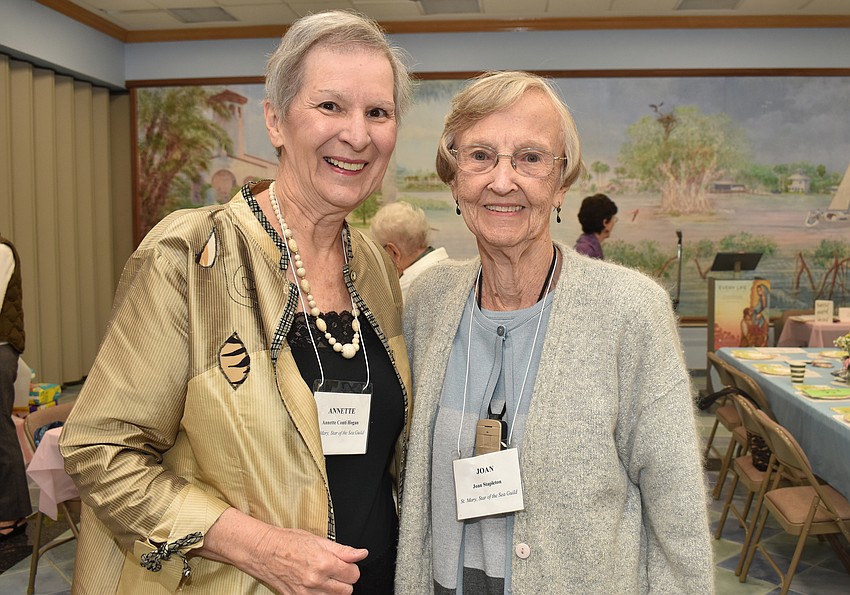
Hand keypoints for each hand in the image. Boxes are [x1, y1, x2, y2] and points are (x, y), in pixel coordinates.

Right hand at [198, 508, 366, 593]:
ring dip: (333, 589)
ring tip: (324, 576)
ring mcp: (306, 593)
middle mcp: (316, 581)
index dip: (351, 568)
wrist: (264, 551)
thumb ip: (343, 550)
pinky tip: (315, 584)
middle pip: (347, 590)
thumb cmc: (288, 542)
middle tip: (335, 569)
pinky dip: (321, 594)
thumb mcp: (318, 540)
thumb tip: (361, 554)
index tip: (346, 564)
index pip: (353, 575)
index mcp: (323, 563)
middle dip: (344, 580)